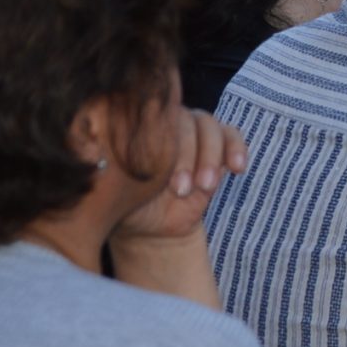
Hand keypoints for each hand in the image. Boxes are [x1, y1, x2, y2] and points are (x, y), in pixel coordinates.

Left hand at [110, 109, 247, 248]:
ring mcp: (195, 133)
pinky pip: (232, 135)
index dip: (165, 145)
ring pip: (210, 127)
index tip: (163, 177)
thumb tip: (109, 150)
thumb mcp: (118, 189)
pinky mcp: (218, 146)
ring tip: (206, 187)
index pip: (156, 119)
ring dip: (211, 157)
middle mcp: (169, 124)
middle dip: (188, 157)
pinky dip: (236, 149)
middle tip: (181, 190)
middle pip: (186, 121)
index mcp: (141, 127)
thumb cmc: (129, 204)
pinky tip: (237, 169)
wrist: (152, 227)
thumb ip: (117, 168)